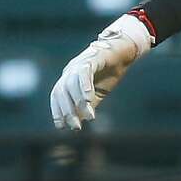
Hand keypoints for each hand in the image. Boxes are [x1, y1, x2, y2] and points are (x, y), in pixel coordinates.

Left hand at [50, 14, 153, 129]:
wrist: (124, 53)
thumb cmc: (109, 73)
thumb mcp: (96, 94)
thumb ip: (87, 105)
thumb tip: (80, 121)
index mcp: (68, 78)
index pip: (57, 96)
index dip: (57, 111)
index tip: (62, 127)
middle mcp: (70, 70)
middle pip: (61, 92)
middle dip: (67, 111)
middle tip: (76, 126)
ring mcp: (79, 63)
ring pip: (71, 84)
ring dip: (78, 102)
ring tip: (89, 116)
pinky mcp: (91, 58)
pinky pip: (84, 72)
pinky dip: (85, 86)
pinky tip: (89, 99)